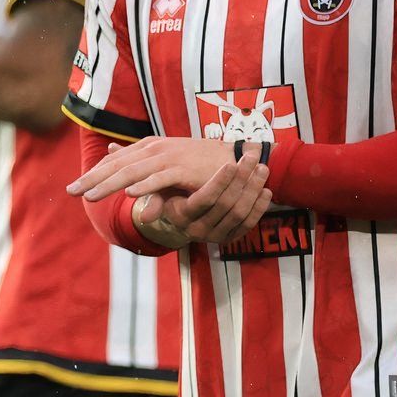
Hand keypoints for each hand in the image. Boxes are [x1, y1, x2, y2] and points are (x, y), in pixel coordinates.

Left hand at [68, 135, 260, 203]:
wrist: (233, 160)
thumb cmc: (197, 167)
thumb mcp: (166, 171)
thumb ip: (144, 177)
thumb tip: (122, 182)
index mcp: (147, 149)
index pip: (113, 163)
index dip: (92, 175)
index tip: (73, 189)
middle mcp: (154, 150)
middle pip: (116, 166)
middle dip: (92, 179)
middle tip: (71, 192)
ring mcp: (168, 158)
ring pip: (132, 172)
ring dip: (110, 184)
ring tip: (91, 196)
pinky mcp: (184, 169)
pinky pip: (160, 178)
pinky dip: (145, 185)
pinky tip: (129, 194)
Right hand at [140, 148, 273, 244]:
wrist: (186, 220)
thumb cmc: (174, 197)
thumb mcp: (161, 192)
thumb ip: (154, 190)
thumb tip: (131, 189)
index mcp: (183, 217)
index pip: (205, 199)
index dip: (220, 181)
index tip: (230, 163)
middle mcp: (200, 231)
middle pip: (227, 204)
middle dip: (242, 179)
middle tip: (252, 159)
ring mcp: (217, 236)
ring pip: (240, 212)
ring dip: (253, 189)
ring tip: (262, 169)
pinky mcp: (231, 237)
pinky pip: (250, 223)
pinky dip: (259, 207)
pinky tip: (265, 190)